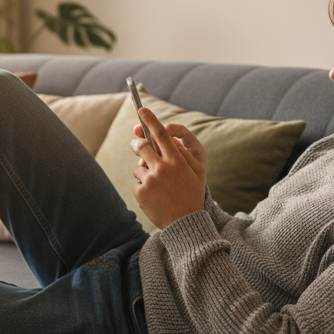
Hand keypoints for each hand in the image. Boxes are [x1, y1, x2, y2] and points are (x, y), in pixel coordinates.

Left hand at [130, 108, 207, 228]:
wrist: (185, 223)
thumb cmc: (192, 193)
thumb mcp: (197, 171)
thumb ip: (184, 152)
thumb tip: (167, 138)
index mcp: (177, 161)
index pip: (160, 134)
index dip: (150, 119)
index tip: (142, 109)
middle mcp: (162, 168)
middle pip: (141, 146)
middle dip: (137, 143)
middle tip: (136, 143)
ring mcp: (150, 181)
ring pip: (139, 166)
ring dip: (145, 171)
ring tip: (159, 185)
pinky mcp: (141, 192)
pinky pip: (137, 182)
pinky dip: (143, 186)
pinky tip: (155, 196)